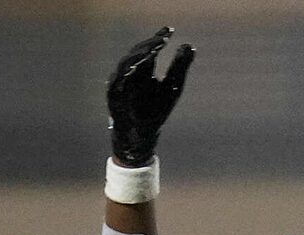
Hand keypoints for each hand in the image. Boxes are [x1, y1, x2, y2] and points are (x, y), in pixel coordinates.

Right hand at [107, 27, 193, 165]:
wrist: (141, 135)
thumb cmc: (155, 112)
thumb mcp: (172, 87)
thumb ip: (179, 66)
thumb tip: (189, 45)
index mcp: (142, 68)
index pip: (149, 48)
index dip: (158, 38)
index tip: (171, 30)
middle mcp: (129, 72)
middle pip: (138, 52)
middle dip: (150, 45)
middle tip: (163, 39)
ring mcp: (119, 83)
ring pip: (127, 63)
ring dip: (140, 55)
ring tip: (154, 48)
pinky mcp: (114, 95)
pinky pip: (119, 81)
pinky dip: (128, 73)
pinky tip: (138, 66)